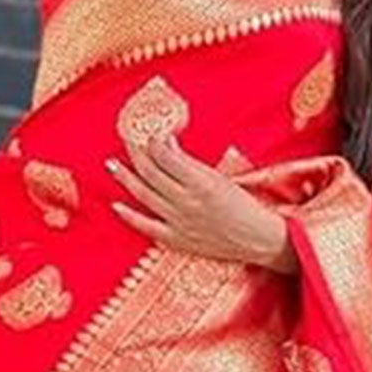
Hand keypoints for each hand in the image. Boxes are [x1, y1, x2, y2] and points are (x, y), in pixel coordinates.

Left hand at [105, 132, 296, 271]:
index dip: (154, 142)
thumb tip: (168, 147)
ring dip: (126, 178)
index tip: (148, 132)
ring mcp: (180, 222)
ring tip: (112, 164)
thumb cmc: (246, 206)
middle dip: (136, 153)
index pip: (167, 157)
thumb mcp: (222, 178)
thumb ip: (192, 165)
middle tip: (125, 139)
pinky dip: (130, 216)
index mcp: (203, 183)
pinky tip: (116, 205)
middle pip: (152, 173)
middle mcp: (188, 202)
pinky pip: (147, 227)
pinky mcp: (178, 240)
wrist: (259, 240)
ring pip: (145, 196)